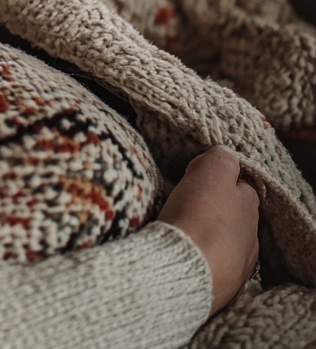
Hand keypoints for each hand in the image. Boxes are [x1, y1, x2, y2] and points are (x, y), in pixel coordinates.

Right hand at [158, 145, 259, 316]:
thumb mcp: (209, 173)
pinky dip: (204, 255)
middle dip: (217, 206)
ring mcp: (238, 261)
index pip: (241, 182)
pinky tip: (188, 250)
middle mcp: (250, 233)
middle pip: (235, 212)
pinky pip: (214, 262)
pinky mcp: (221, 283)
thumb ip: (220, 159)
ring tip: (185, 227)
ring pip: (226, 239)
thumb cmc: (197, 217)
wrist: (187, 270)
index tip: (196, 175)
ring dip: (211, 232)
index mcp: (249, 204)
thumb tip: (223, 154)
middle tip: (189, 200)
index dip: (219, 176)